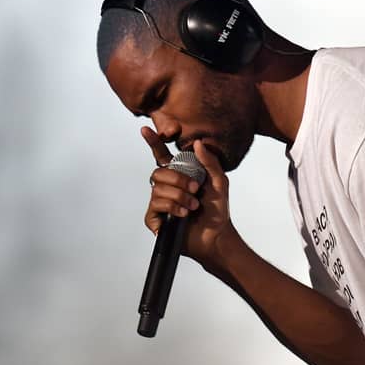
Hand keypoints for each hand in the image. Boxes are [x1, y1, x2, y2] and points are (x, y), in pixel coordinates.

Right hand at [142, 126, 235, 267]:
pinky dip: (172, 208)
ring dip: (180, 197)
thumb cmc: (217, 209)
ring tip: (193, 206)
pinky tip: (183, 214)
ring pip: (158, 189)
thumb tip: (196, 143)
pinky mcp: (155, 219)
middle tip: (196, 190)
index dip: (153, 142)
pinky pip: (156, 205)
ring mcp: (159, 203)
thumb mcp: (219, 181)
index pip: (161, 156)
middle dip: (179, 180)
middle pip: (158, 173)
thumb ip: (209, 161)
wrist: (216, 235)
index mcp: (179, 175)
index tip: (145, 129)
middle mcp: (166, 187)